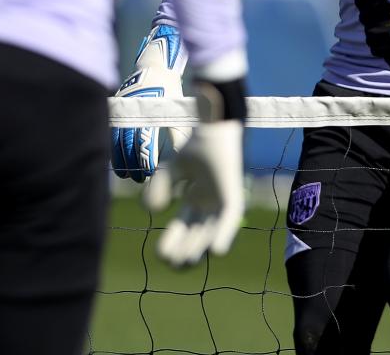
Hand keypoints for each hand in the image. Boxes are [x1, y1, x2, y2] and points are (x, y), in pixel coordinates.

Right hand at [111, 25, 188, 181]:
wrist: (155, 65)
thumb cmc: (170, 90)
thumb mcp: (177, 109)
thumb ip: (179, 133)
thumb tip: (184, 156)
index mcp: (149, 111)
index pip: (145, 141)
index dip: (146, 159)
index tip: (149, 173)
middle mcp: (132, 111)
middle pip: (128, 143)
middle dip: (132, 164)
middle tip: (138, 179)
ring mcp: (122, 110)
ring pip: (116, 140)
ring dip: (120, 159)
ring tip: (126, 175)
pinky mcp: (116, 109)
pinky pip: (111, 132)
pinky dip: (113, 148)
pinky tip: (117, 161)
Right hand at [156, 77, 246, 266]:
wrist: (213, 126)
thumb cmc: (196, 144)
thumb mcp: (171, 170)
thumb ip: (159, 188)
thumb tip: (155, 211)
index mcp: (196, 197)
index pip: (183, 226)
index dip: (172, 240)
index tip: (160, 253)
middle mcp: (210, 202)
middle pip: (196, 234)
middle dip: (184, 251)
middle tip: (171, 264)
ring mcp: (222, 200)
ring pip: (211, 231)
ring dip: (199, 249)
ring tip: (185, 263)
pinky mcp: (233, 195)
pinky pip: (229, 219)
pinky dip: (224, 234)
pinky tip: (216, 251)